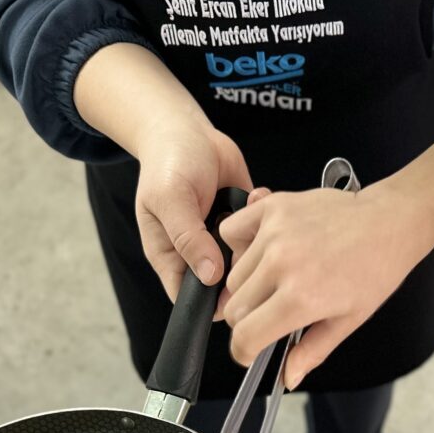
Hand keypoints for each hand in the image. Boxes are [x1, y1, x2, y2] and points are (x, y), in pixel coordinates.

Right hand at [135, 123, 252, 297]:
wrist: (187, 131)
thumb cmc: (168, 162)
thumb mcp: (170, 198)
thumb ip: (188, 238)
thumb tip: (209, 276)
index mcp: (171, 256)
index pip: (188, 296)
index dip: (209, 301)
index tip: (232, 288)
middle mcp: (199, 253)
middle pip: (224, 285)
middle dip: (241, 267)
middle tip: (243, 238)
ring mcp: (222, 241)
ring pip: (249, 261)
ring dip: (255, 237)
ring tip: (247, 206)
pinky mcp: (244, 224)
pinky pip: (263, 232)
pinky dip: (265, 215)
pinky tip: (255, 194)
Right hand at [218, 184, 431, 387]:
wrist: (390, 222)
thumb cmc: (375, 269)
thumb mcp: (349, 320)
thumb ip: (312, 351)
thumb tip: (288, 377)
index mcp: (301, 299)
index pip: (245, 336)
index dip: (244, 351)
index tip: (250, 350)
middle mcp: (282, 265)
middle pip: (236, 309)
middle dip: (249, 320)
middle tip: (273, 313)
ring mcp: (275, 234)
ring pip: (233, 275)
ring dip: (247, 284)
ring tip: (278, 278)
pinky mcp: (273, 208)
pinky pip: (231, 232)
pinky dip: (240, 245)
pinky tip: (263, 250)